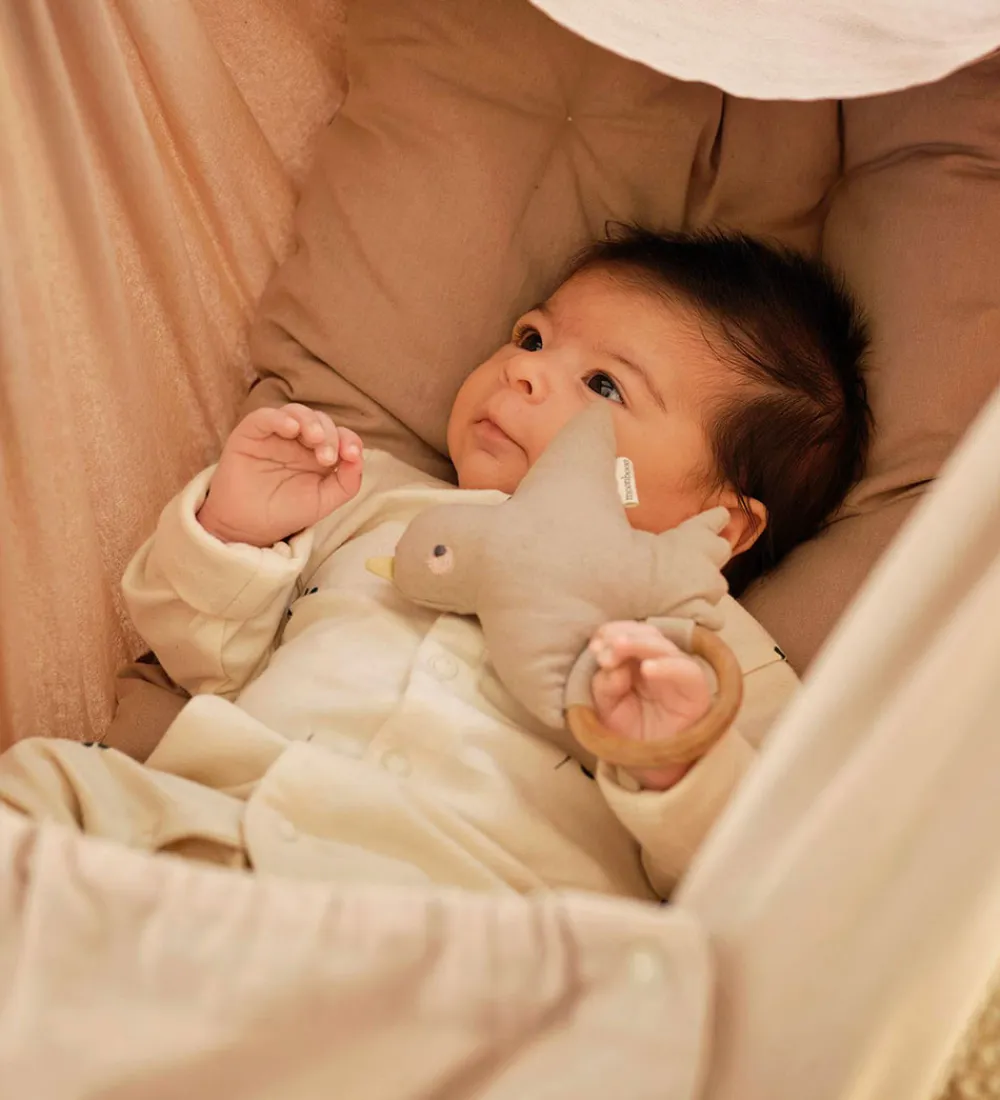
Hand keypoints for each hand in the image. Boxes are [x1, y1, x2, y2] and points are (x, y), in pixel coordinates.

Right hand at [197, 404, 363, 546]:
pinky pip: (265, 416)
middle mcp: (299, 440)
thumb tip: (359, 458)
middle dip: (330, 435)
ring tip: (315, 439)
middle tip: (327, 458)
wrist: (249, 527)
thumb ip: (347, 482)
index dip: (349, 440)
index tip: (351, 455)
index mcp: (320, 453)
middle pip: (321, 421)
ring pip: (297, 412)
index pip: (341, 435)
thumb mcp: (324, 501)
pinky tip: (290, 428)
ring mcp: (275, 434)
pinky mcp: (251, 433)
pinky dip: (279, 418)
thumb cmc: (286, 512)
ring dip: (310, 422)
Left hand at [589, 621, 711, 790]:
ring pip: (663, 646)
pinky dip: (667, 667)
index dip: (610, 633)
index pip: (627, 632)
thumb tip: (611, 666)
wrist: (652, 766)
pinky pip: (686, 670)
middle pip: (646, 633)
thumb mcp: (606, 708)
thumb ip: (604, 686)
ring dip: (639, 643)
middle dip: (622, 636)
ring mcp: (678, 671)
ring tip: (617, 648)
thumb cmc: (631, 730)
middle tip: (604, 648)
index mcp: (636, 660)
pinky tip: (647, 669)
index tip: (594, 646)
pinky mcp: (695, 688)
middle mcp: (659, 660)